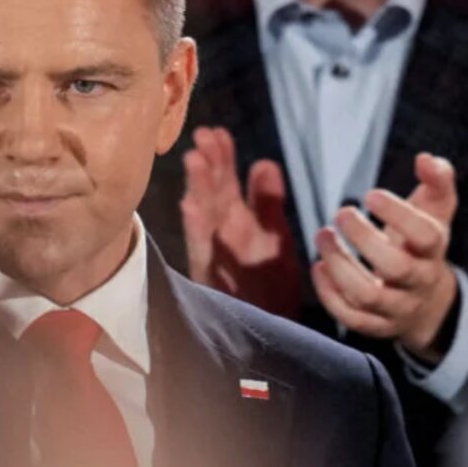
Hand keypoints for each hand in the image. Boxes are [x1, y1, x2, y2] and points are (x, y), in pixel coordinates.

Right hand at [179, 126, 300, 317]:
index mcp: (236, 223)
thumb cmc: (271, 288)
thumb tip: (264, 162)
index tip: (218, 133)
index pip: (225, 183)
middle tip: (203, 136)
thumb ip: (269, 203)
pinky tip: (191, 206)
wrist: (275, 334)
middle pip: (211, 195)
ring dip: (197, 189)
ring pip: (202, 218)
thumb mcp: (275, 238)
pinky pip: (202, 251)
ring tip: (195, 160)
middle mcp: (220, 236)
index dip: (222, 159)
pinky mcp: (209, 279)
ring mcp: (213, 257)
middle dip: (207, 166)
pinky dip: (197, 228)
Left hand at [312, 153, 458, 358]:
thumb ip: (437, 181)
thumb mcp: (434, 212)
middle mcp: (419, 281)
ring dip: (339, 264)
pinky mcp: (376, 326)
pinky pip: (351, 318)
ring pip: (368, 295)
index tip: (370, 194)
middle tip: (341, 212)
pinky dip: (329, 293)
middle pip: (396, 268)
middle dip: (363, 239)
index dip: (398, 215)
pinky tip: (318, 265)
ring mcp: (397, 307)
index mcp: (434, 250)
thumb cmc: (422, 245)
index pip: (426, 236)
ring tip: (323, 236)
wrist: (428, 302)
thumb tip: (426, 159)